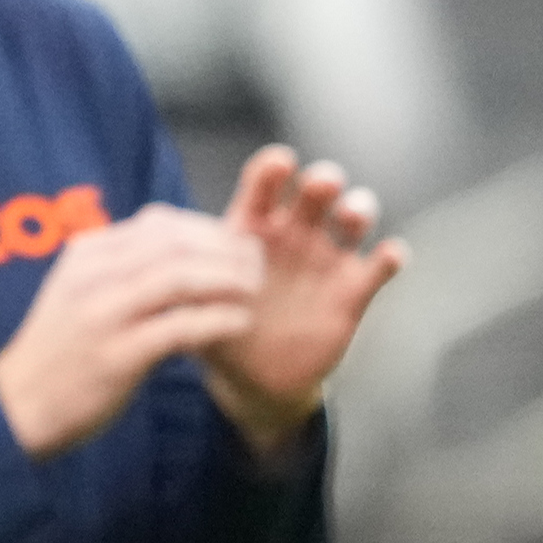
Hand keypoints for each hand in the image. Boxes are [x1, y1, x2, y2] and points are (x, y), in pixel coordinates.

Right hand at [0, 203, 262, 457]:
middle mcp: (91, 276)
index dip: (208, 228)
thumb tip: (184, 247)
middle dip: (226, 251)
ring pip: (180, 277)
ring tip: (253, 292)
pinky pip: (181, 327)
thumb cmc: (60, 350)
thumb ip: (122, 267)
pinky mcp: (118, 355)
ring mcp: (102, 315)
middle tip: (257, 267)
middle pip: (176, 243)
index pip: (158, 222)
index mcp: (85, 255)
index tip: (234, 245)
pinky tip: (239, 324)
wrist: (20, 405)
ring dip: (228, 280)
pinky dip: (219, 321)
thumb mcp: (79, 291)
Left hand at [196, 145, 407, 454]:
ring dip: (358, 209)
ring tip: (351, 214)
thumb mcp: (193, 307)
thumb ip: (180, 289)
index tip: (279, 163)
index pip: (264, 186)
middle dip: (322, 181)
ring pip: (353, 219)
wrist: (255, 379)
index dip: (273, 170)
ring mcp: (326, 260)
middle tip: (320, 184)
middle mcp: (293, 235)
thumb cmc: (219, 330)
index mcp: (252, 228)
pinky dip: (389, 257)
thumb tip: (152, 275)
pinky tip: (389, 253)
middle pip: (316, 192)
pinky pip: (379, 267)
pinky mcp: (353, 290)